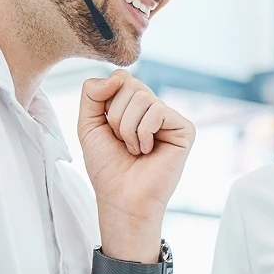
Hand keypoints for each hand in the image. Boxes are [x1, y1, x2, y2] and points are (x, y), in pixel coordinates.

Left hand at [78, 69, 194, 235]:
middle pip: (130, 84)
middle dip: (116, 116)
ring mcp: (170, 118)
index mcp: (133, 105)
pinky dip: (144, 133)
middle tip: (122, 142)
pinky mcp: (184, 129)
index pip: (120, 78)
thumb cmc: (107, 167)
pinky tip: (148, 151)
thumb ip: (92, 92)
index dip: (107, 101)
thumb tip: (118, 76)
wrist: (121, 197)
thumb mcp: (88, 123)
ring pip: (143, 97)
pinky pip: (157, 111)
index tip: (108, 129)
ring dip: (128, 128)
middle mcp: (153, 108)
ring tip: (135, 149)